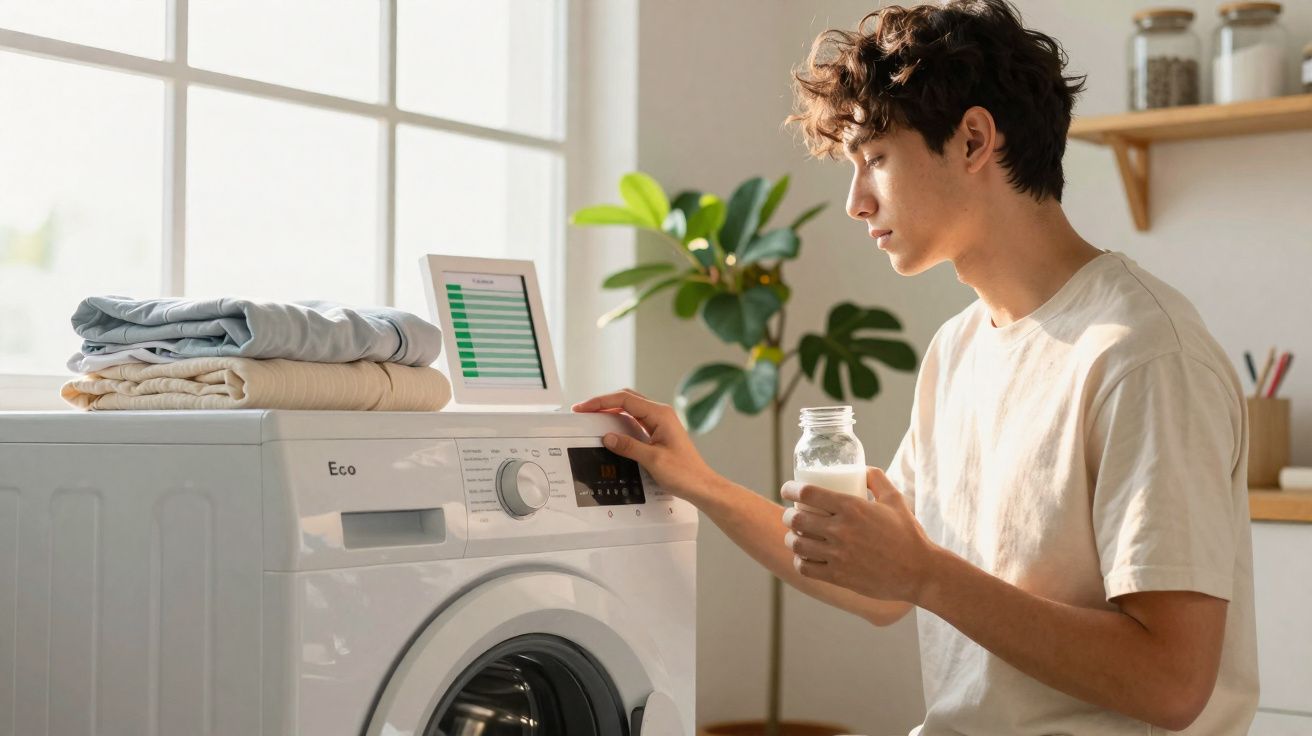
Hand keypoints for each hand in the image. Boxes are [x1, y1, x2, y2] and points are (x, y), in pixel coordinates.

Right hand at [572, 388, 720, 500]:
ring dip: (611, 411)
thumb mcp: (653, 460)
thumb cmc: (685, 473)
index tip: (585, 407)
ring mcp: (660, 423)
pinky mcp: (659, 433)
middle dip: (604, 402)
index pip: (625, 399)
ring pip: (630, 409)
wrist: (701, 485)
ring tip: (594, 416)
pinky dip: (620, 421)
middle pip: (627, 399)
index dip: (602, 401)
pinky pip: (635, 420)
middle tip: (585, 409)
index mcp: (661, 414)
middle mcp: (661, 414)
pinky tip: (611, 428)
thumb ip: (628, 446)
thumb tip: (608, 437)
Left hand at [781, 467, 938, 604]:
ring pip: (797, 544)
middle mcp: (841, 530)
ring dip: (791, 538)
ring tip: (796, 536)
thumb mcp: (895, 499)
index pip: (808, 493)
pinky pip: (805, 568)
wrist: (920, 572)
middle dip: (788, 515)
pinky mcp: (839, 576)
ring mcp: (838, 555)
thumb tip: (861, 469)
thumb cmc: (908, 534)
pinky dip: (800, 561)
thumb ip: (877, 479)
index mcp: (852, 508)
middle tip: (791, 515)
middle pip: (795, 519)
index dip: (790, 489)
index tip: (787, 489)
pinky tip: (804, 557)